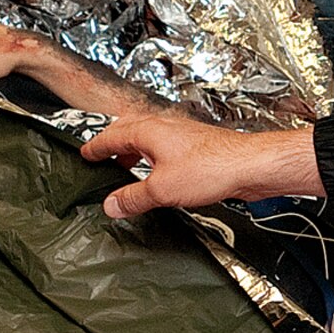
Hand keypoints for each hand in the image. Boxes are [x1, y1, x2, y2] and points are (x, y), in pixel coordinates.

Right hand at [78, 115, 320, 216]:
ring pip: (148, 140)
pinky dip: (152, 160)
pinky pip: (164, 149)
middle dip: (113, 145)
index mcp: (148, 130)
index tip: (85, 154)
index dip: (96, 146)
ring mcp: (181, 135)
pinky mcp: (196, 147)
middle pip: (129, 131)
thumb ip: (133, 197)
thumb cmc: (211, 167)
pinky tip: (158, 176)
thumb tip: (110, 205)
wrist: (248, 165)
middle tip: (101, 159)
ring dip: (133, 153)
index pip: (112, 135)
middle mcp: (163, 127)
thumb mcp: (161, 189)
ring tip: (126, 171)